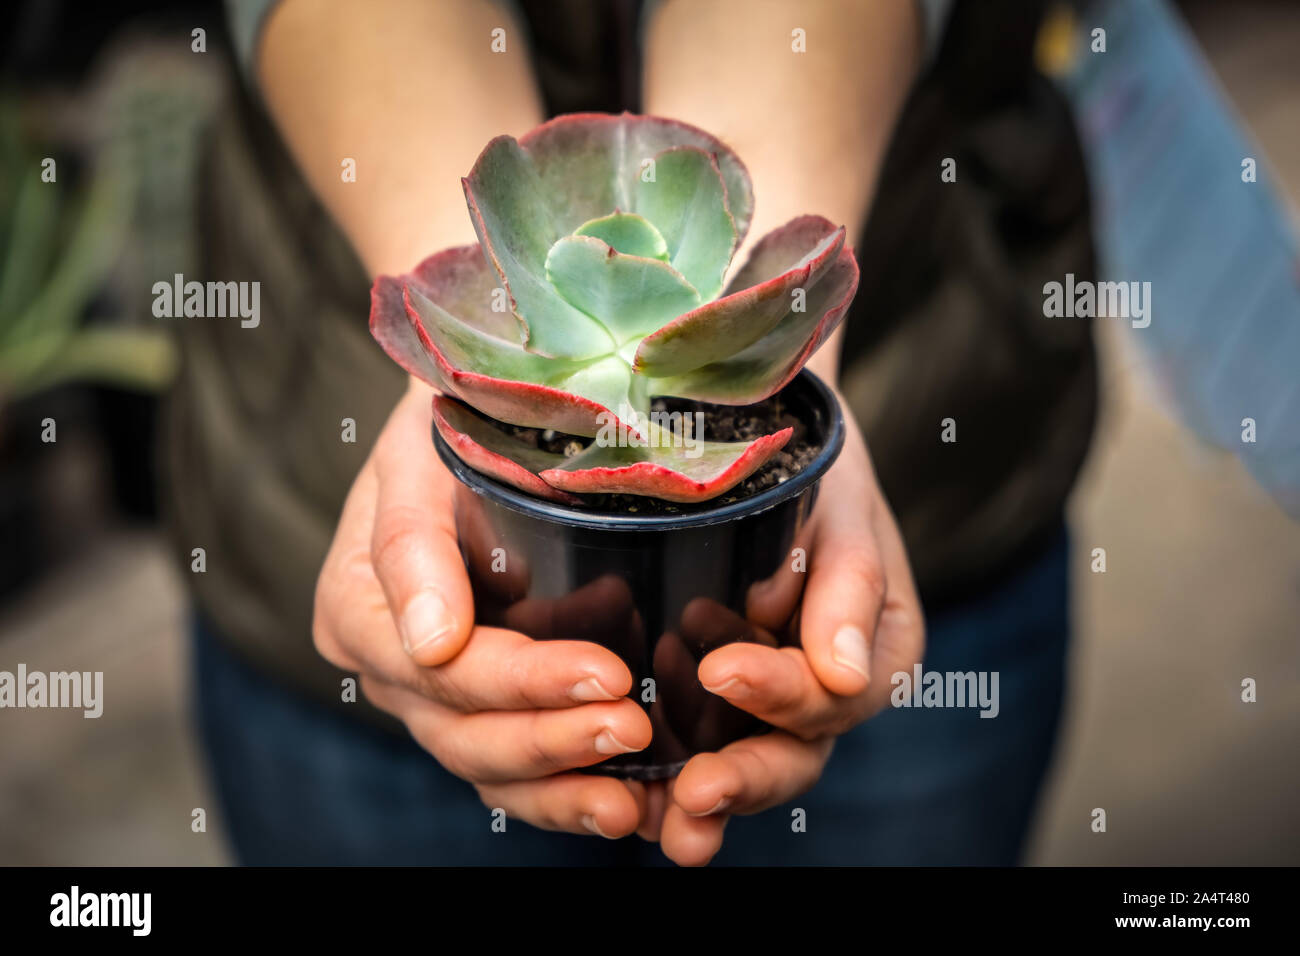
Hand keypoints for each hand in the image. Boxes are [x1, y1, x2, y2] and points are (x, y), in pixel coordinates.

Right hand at [312, 381, 652, 837]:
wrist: (471, 423)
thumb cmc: (447, 425)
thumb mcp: (418, 453)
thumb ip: (410, 542)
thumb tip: (432, 643)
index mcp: (356, 607)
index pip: (440, 670)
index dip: (521, 682)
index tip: (607, 672)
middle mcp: (389, 665)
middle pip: (462, 731)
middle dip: (550, 738)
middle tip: (633, 725)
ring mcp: (433, 695)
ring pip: (488, 765)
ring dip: (562, 785)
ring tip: (636, 800)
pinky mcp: (481, 705)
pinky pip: (515, 768)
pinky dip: (567, 791)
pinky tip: (628, 803)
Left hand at [653, 401, 924, 864]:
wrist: (762, 440)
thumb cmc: (811, 466)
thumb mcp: (839, 509)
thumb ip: (848, 587)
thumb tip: (846, 676)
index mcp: (877, 651)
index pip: (835, 694)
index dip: (782, 694)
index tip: (721, 670)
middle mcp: (826, 688)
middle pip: (795, 753)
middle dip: (745, 779)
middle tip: (695, 794)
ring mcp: (770, 698)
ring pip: (745, 761)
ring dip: (707, 796)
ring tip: (664, 817)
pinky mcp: (715, 695)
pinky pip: (696, 740)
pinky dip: (666, 766)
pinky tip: (627, 786)